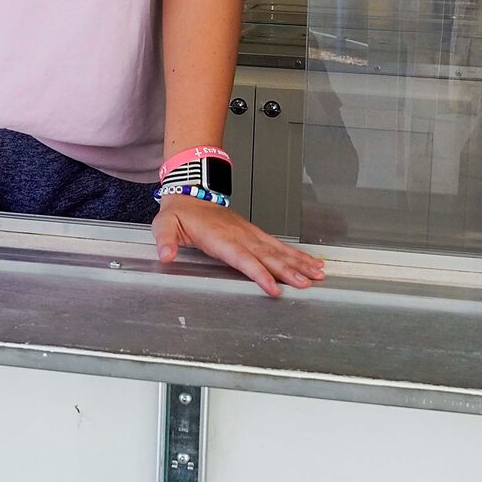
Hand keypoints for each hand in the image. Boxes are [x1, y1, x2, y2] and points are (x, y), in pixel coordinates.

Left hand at [154, 196, 326, 296]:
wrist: (190, 194)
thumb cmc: (179, 214)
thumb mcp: (164, 225)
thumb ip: (165, 240)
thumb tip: (165, 254)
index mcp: (220, 238)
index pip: (242, 259)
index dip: (259, 273)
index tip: (274, 287)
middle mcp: (240, 236)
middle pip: (267, 256)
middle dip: (288, 271)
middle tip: (307, 283)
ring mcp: (250, 234)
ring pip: (278, 250)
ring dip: (299, 263)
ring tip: (317, 274)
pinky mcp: (254, 234)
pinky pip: (277, 245)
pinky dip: (296, 254)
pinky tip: (310, 262)